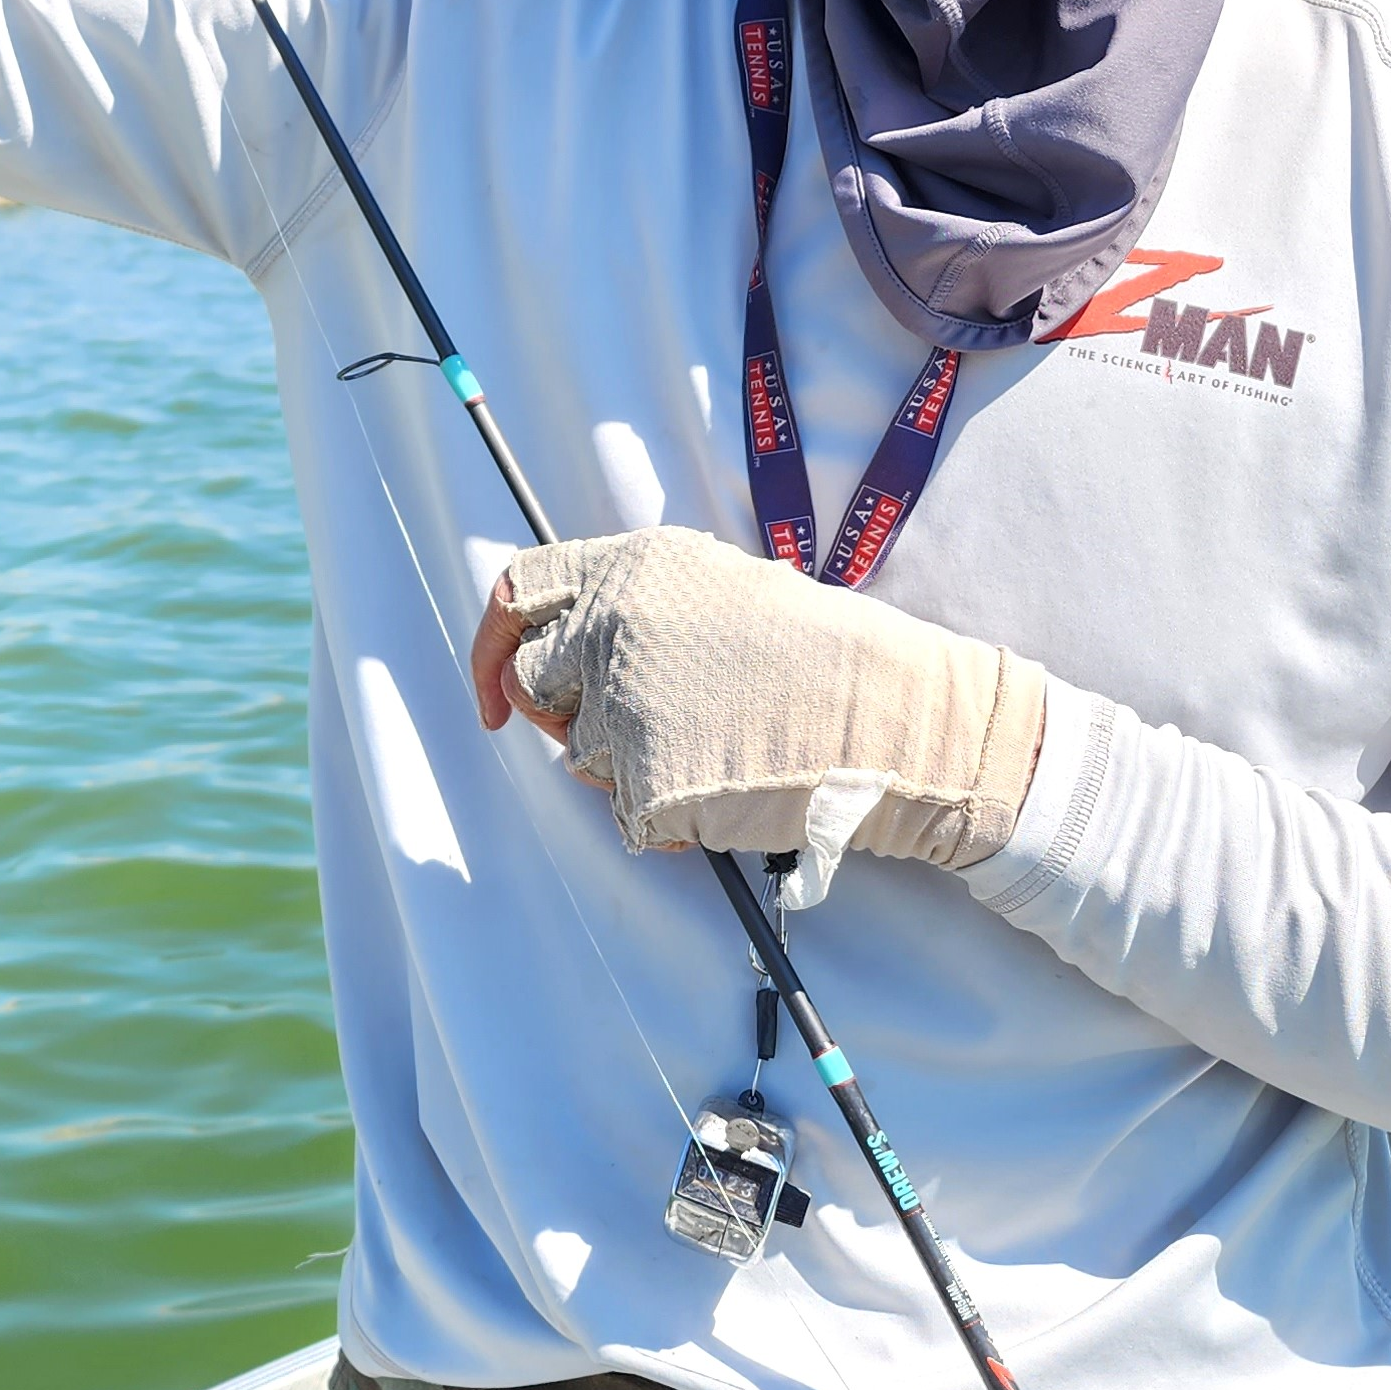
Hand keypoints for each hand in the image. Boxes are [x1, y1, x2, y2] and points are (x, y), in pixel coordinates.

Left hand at [473, 525, 1045, 891]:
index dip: (491, 645)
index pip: (515, 592)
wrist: (900, 723)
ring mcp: (623, 703)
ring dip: (632, 770)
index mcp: (632, 568)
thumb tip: (570, 647)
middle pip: (532, 684)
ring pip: (582, 758)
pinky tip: (726, 792)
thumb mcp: (723, 588)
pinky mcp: (645, 779)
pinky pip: (627, 818)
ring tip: (716, 750)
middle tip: (635, 734)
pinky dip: (667, 821)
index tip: (493, 695)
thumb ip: (636, 607)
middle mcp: (612, 625)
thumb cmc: (828, 661)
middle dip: (568, 719)